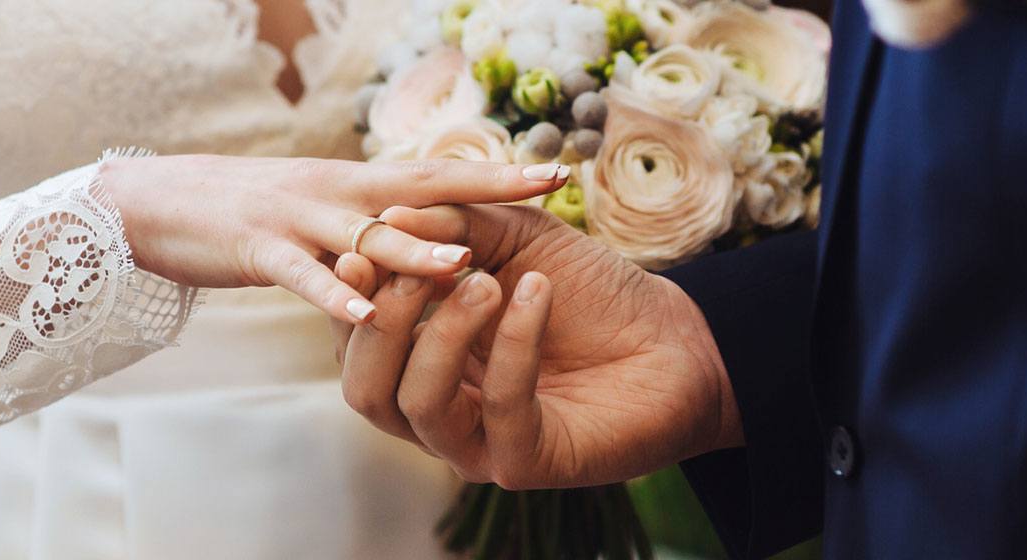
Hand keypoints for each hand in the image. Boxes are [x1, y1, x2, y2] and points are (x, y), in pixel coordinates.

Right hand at [101, 155, 566, 322]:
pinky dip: (334, 296)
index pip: (441, 175)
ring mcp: (301, 220)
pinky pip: (303, 277)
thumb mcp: (326, 211)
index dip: (498, 175)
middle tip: (544, 188)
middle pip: (421, 190)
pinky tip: (365, 316)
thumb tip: (440, 238)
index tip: (557, 174)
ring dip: (415, 254)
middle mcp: (341, 193)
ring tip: (465, 268)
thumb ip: (379, 225)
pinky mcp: (261, 252)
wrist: (165, 202)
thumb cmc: (256, 212)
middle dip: (485, 189)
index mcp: (360, 184)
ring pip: (367, 236)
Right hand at [331, 204, 741, 488]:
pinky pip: (499, 409)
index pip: (358, 341)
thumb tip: (390, 215)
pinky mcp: (526, 462)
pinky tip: (535, 293)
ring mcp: (478, 444)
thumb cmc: (591, 292)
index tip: (364, 246)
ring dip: (443, 332)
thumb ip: (456, 225)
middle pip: (366, 388)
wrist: (675, 339)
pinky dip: (514, 344)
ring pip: (418, 405)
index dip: (351, 297)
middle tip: (415, 269)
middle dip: (382, 323)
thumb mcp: (517, 239)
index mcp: (422, 361)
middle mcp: (439, 411)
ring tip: (486, 281)